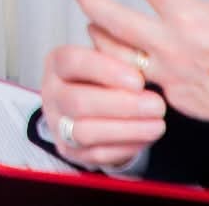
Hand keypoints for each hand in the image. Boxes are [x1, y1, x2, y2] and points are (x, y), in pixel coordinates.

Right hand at [39, 43, 165, 168]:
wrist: (94, 105)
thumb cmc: (106, 76)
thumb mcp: (109, 57)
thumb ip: (120, 53)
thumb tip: (141, 53)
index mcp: (57, 63)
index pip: (72, 62)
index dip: (105, 71)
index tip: (139, 80)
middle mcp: (51, 93)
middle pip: (77, 101)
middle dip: (122, 105)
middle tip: (157, 105)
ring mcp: (57, 123)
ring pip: (84, 131)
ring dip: (126, 129)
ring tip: (158, 124)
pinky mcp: (69, 149)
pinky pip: (96, 154)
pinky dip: (125, 147)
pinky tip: (146, 137)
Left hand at [76, 0, 208, 135]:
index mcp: (194, 18)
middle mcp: (176, 48)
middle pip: (114, 21)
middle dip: (92, 2)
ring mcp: (174, 77)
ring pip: (117, 55)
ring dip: (102, 37)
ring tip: (94, 25)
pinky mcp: (178, 99)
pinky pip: (139, 82)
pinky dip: (125, 68)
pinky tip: (122, 60)